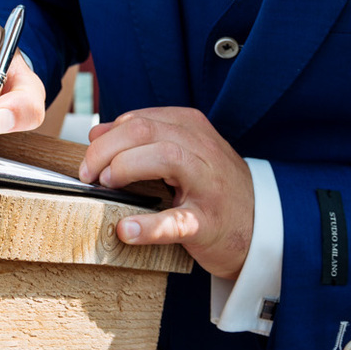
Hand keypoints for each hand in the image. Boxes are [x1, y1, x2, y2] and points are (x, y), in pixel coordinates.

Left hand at [78, 107, 254, 278]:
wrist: (262, 224)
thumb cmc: (213, 188)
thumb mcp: (182, 153)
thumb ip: (142, 140)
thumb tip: (97, 134)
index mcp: (192, 129)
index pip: (139, 120)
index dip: (106, 136)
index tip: (90, 158)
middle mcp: (202, 150)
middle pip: (146, 131)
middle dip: (107, 150)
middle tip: (89, 174)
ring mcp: (208, 186)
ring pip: (166, 158)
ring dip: (126, 168)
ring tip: (106, 186)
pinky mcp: (209, 223)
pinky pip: (177, 221)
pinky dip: (148, 225)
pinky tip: (125, 229)